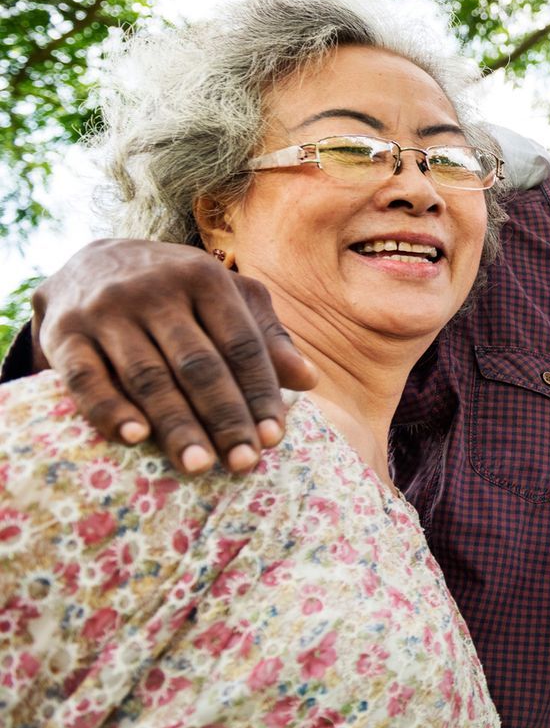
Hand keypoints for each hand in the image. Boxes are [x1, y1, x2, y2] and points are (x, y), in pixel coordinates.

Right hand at [32, 238, 316, 473]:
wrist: (86, 262)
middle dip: (225, 416)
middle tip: (244, 462)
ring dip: (176, 424)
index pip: (241, 344)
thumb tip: (308, 380)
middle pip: (199, 363)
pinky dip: (110, 410)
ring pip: (148, 375)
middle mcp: (155, 290)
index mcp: (205, 278)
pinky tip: (135, 438)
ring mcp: (107, 311)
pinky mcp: (63, 334)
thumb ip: (265, 336)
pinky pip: (86, 378)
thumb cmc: (174, 290)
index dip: (260, 393)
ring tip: (200, 465)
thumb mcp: (224, 296)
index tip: (274, 438)